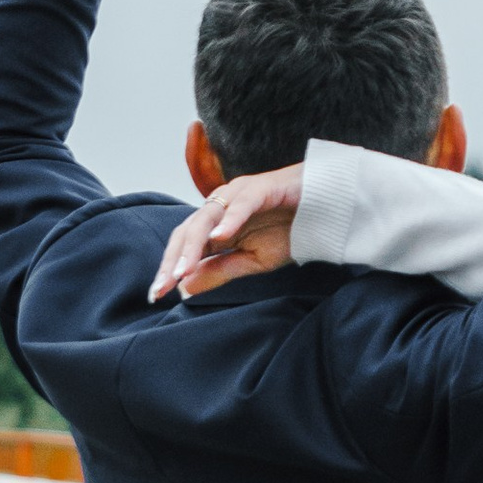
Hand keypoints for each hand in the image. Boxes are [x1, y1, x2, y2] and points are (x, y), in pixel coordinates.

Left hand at [149, 167, 302, 304]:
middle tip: (163, 287)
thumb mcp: (253, 260)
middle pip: (187, 231)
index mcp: (216, 223)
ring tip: (183, 270)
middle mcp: (221, 206)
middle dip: (173, 260)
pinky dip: (231, 218)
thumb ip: (221, 270)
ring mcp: (239, 194)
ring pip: (207, 217)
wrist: (325, 206)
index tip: (156, 294)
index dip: (170, 268)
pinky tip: (220, 236)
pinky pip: (243, 203)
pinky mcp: (262, 187)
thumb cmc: (289, 229)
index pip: (184, 245)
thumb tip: (186, 288)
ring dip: (193, 245)